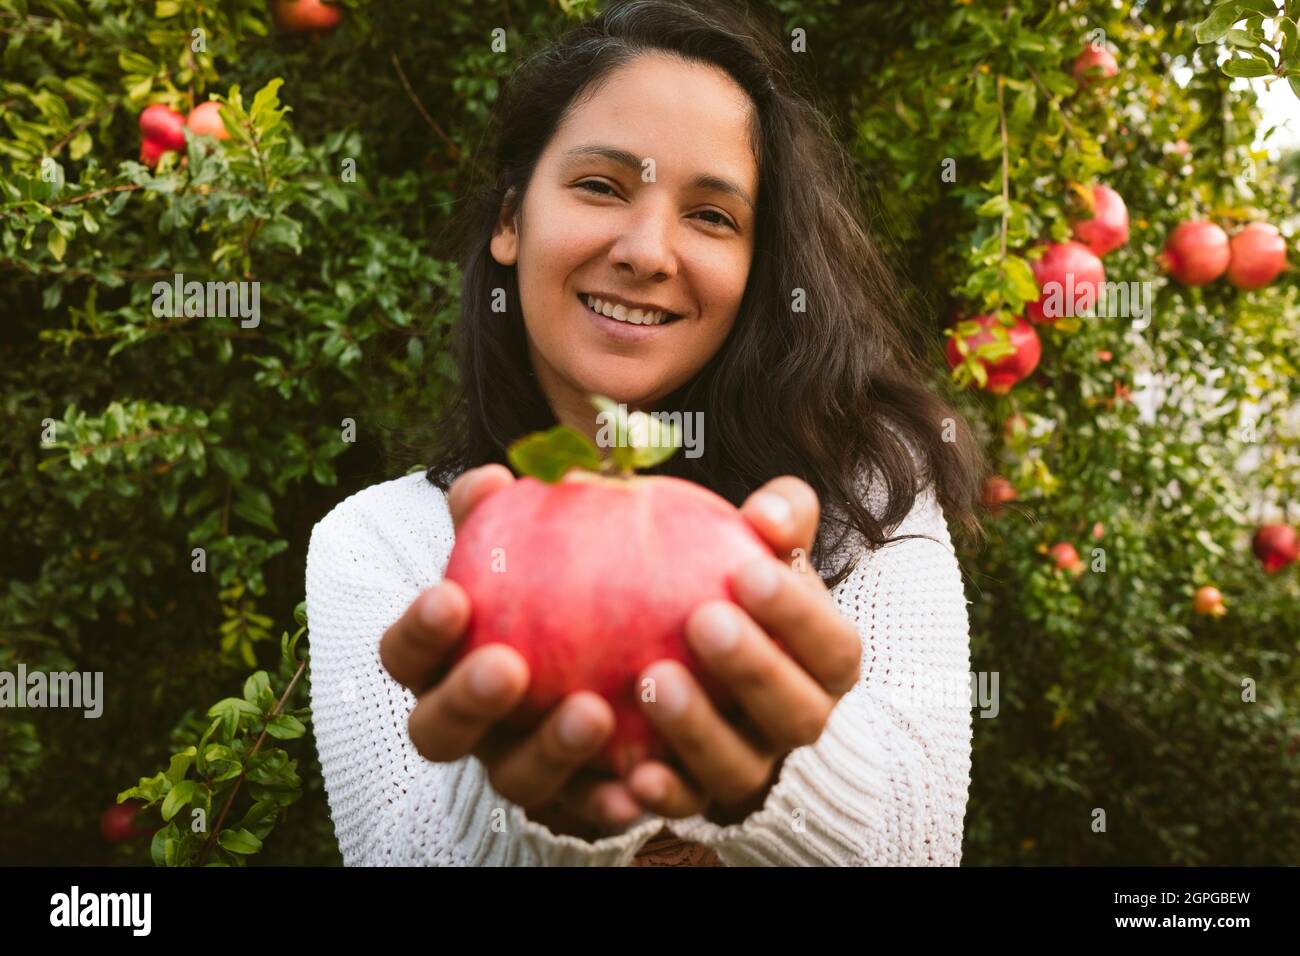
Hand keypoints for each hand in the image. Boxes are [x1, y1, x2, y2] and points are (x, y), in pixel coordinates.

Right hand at [379, 464, 647, 839]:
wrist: (618, 657)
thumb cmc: (560, 585)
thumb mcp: (535, 544)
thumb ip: (510, 514)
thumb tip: (494, 476)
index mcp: (443, 663)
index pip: (404, 654)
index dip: (418, 632)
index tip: (450, 595)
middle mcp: (469, 724)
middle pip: (439, 732)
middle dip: (465, 702)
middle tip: (507, 665)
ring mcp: (517, 767)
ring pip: (515, 779)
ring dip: (548, 751)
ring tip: (594, 712)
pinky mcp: (574, 801)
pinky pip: (587, 811)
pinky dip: (608, 804)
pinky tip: (640, 787)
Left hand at [623, 477, 862, 824]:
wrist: (707, 667)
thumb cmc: (739, 594)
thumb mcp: (767, 553)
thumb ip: (780, 520)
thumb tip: (767, 512)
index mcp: (826, 665)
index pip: (833, 647)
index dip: (800, 615)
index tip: (751, 571)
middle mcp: (798, 722)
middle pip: (796, 714)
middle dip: (755, 669)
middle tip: (703, 619)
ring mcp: (750, 765)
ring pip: (739, 768)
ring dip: (700, 729)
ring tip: (654, 679)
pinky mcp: (697, 797)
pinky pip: (683, 806)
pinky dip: (662, 792)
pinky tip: (629, 769)